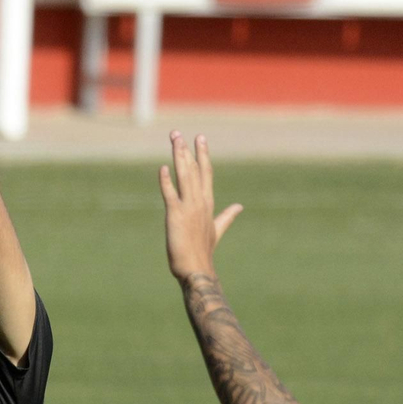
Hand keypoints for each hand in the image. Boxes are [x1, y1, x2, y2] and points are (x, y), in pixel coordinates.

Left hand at [159, 131, 242, 281]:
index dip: (202, 155)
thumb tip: (239, 207)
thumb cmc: (203, 252)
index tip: (200, 139)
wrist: (198, 270)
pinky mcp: (176, 216)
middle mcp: (200, 202)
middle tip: (178, 133)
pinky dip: (167, 181)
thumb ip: (226, 217)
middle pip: (194, 170)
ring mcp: (189, 208)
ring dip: (178, 157)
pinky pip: (170, 194)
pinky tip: (163, 168)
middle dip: (187, 150)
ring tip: (174, 140)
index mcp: (208, 203)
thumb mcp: (217, 230)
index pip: (206, 173)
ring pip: (184, 176)